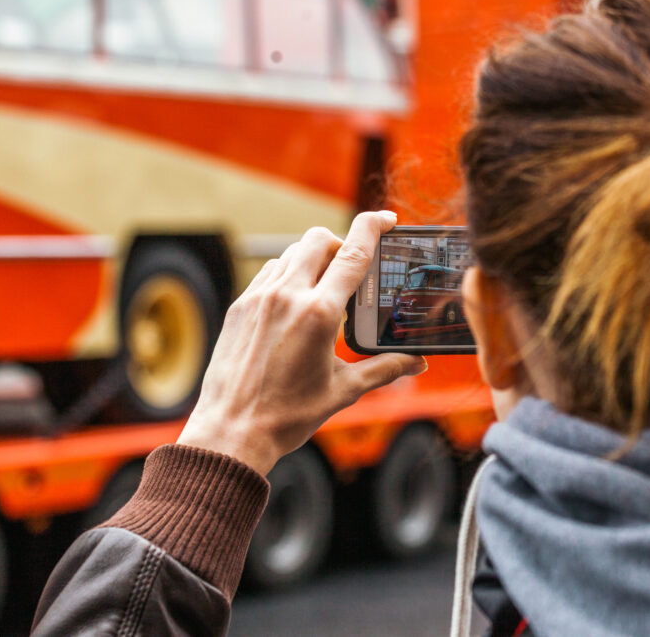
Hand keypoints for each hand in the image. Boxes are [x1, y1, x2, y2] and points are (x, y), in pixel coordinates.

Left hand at [177, 211, 427, 474]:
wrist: (232, 431)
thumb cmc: (287, 415)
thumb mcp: (343, 390)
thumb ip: (384, 368)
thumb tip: (418, 363)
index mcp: (319, 313)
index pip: (354, 253)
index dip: (374, 227)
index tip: (387, 218)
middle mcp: (287, 296)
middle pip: (319, 239)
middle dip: (340, 243)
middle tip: (351, 269)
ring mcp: (258, 297)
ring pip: (291, 253)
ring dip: (312, 259)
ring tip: (323, 289)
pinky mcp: (239, 306)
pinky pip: (268, 273)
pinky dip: (287, 275)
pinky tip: (293, 303)